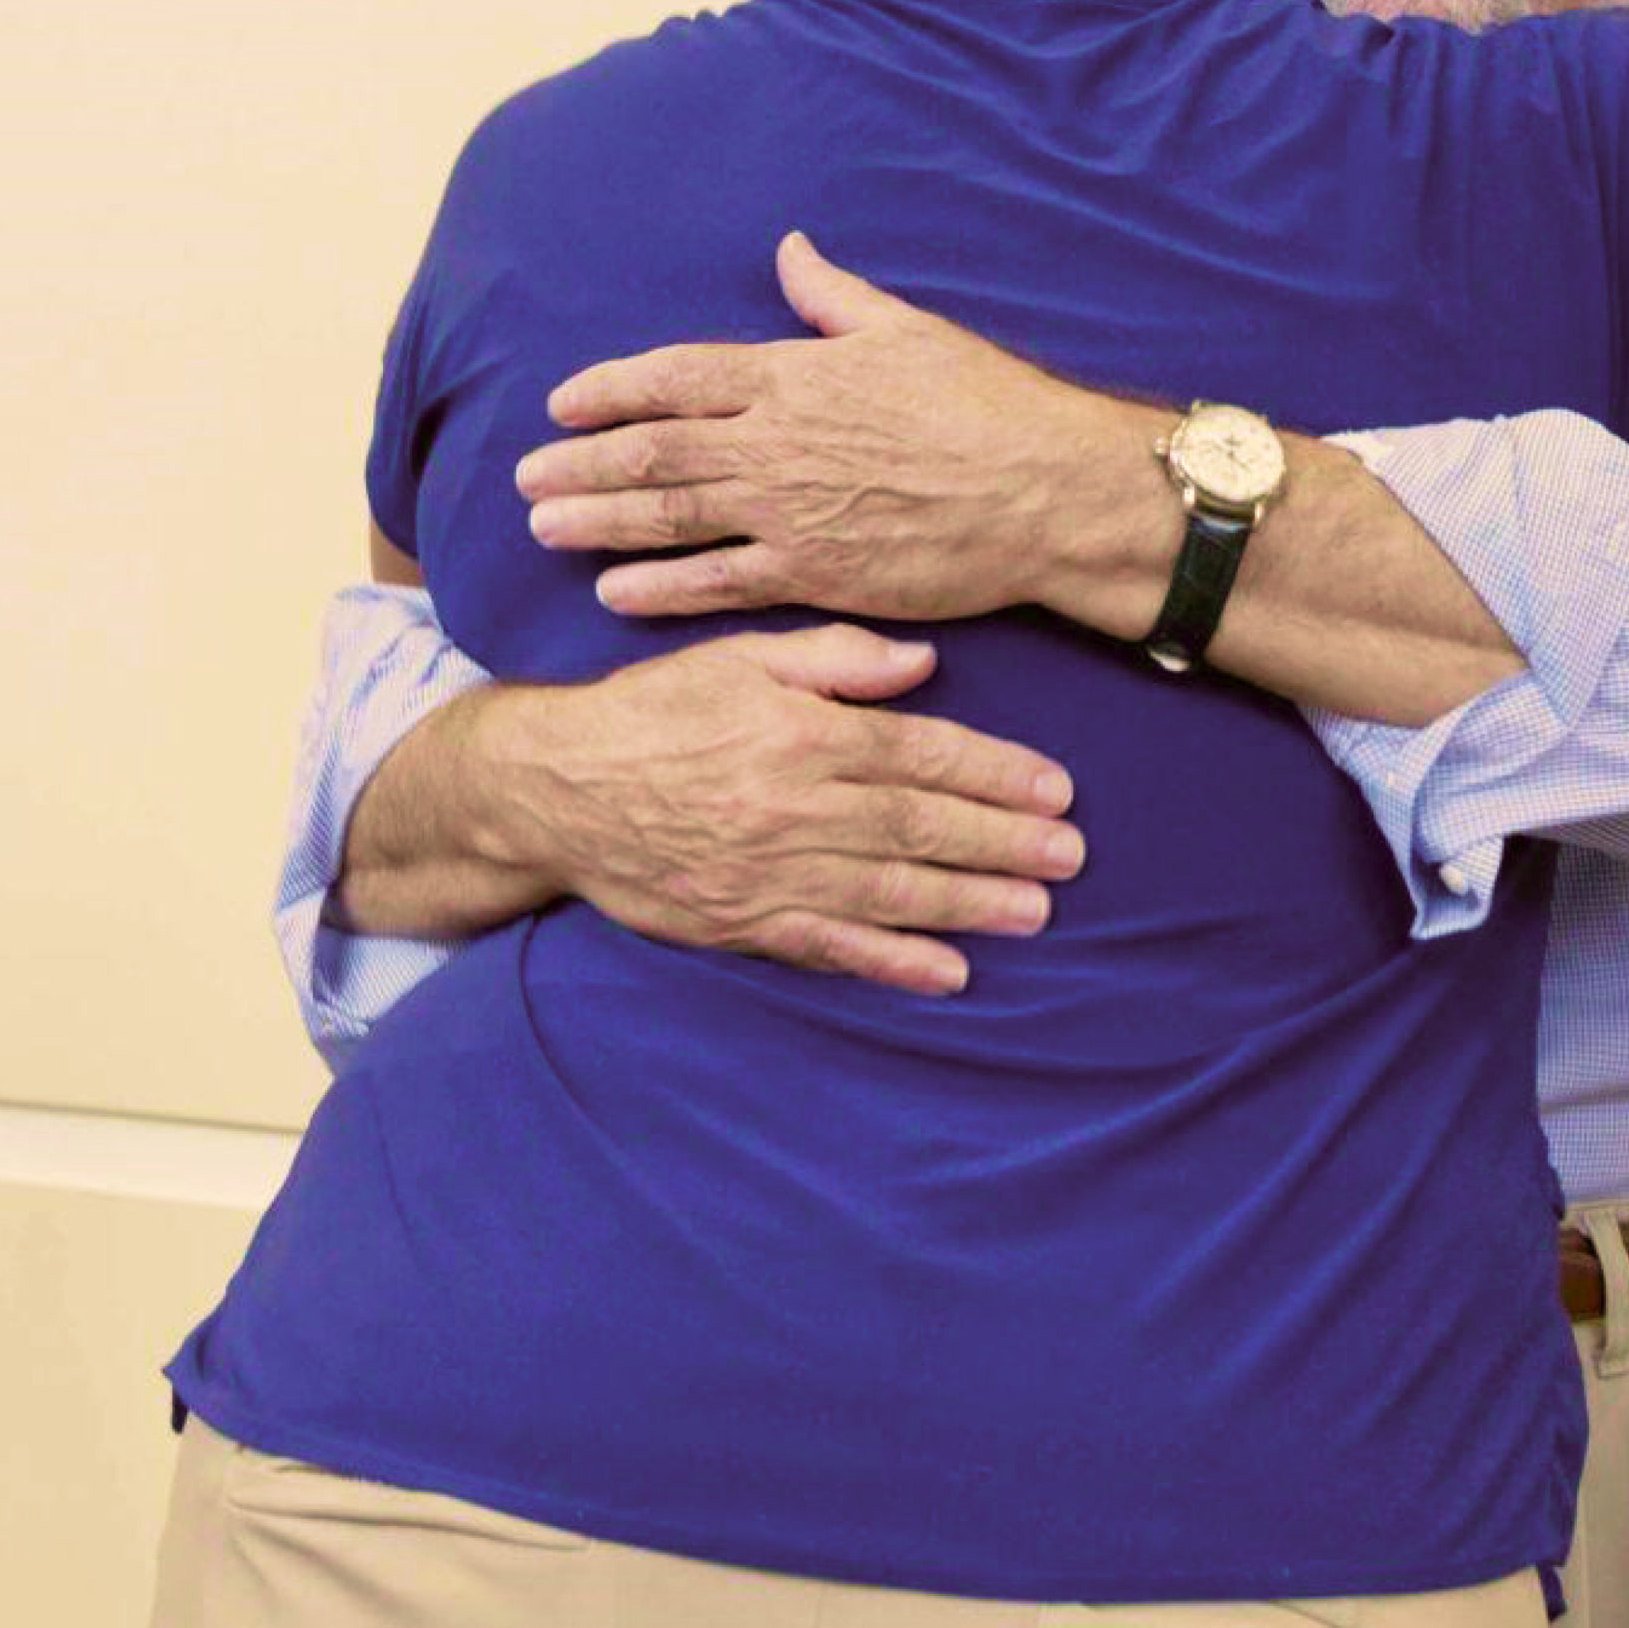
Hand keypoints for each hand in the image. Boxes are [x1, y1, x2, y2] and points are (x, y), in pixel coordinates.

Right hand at [484, 623, 1082, 993]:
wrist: (555, 788)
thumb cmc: (655, 709)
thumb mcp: (739, 655)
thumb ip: (833, 656)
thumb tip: (924, 662)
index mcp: (799, 734)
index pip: (919, 755)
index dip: (995, 774)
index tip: (1056, 789)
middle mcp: (792, 807)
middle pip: (917, 827)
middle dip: (1003, 843)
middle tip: (1073, 856)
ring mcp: (768, 874)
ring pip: (887, 892)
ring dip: (969, 905)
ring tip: (1037, 911)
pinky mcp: (741, 924)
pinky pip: (830, 948)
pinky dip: (893, 963)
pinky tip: (950, 972)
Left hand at [516, 231, 1150, 623]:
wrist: (1043, 489)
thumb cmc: (986, 403)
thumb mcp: (907, 328)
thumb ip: (833, 297)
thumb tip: (789, 252)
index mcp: (793, 374)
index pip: (675, 376)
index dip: (610, 388)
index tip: (562, 401)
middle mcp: (775, 441)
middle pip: (652, 449)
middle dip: (580, 461)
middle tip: (524, 476)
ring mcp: (789, 511)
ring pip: (668, 515)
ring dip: (598, 521)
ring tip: (544, 528)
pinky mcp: (816, 574)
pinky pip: (717, 583)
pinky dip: (660, 588)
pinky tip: (615, 594)